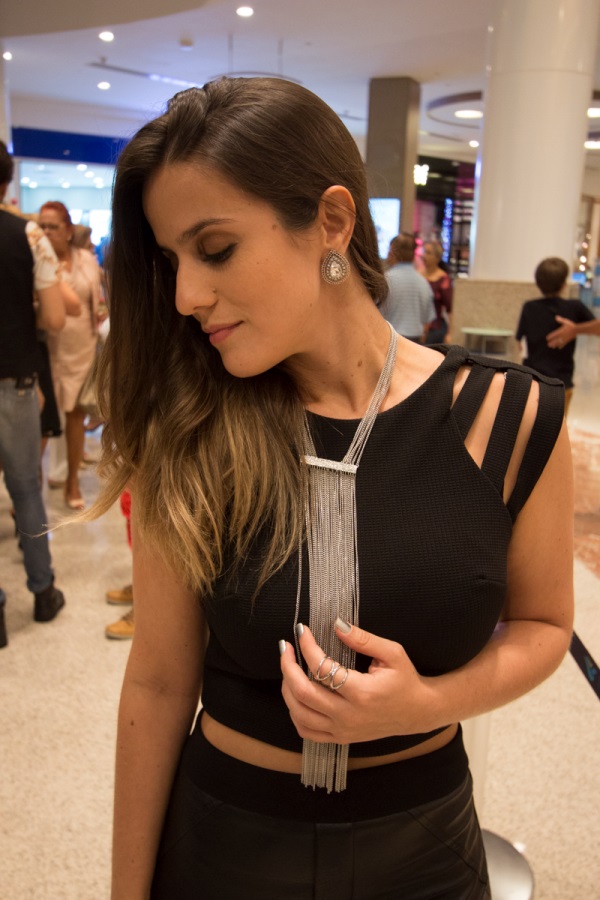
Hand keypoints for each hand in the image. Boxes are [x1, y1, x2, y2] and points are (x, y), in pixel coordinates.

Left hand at [279, 620, 438, 744]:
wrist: (418, 712)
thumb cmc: (405, 680)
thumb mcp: (392, 653)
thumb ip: (363, 639)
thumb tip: (336, 624)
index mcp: (362, 693)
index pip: (322, 668)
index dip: (307, 646)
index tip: (301, 630)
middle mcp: (348, 715)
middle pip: (303, 693)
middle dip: (287, 667)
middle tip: (285, 647)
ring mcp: (343, 730)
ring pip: (299, 714)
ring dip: (287, 689)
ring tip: (288, 667)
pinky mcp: (340, 738)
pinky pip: (306, 731)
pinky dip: (295, 713)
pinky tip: (295, 695)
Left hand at [546, 316, 575, 348]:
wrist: (577, 330)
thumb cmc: (571, 325)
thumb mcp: (565, 321)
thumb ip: (560, 320)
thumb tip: (556, 317)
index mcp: (560, 331)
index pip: (553, 335)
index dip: (549, 337)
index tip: (547, 338)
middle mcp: (561, 336)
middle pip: (555, 340)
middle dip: (551, 343)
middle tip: (548, 345)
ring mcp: (564, 339)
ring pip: (558, 343)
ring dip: (555, 345)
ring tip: (552, 347)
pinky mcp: (567, 341)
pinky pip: (563, 344)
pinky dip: (561, 346)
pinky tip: (559, 348)